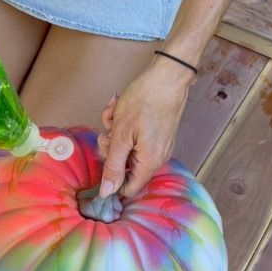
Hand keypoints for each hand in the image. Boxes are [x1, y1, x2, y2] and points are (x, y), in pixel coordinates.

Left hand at [98, 57, 195, 198]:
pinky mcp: (156, 134)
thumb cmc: (145, 102)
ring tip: (115, 112)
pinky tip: (121, 108)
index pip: (127, 189)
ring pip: (127, 148)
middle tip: (109, 129)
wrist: (167, 76)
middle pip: (124, 166)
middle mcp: (156, 158)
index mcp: (149, 163)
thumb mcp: (121, 135)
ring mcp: (157, 146)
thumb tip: (106, 193)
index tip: (103, 158)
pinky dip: (124, 125)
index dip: (111, 178)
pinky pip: (134, 137)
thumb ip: (113, 166)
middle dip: (111, 146)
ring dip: (115, 131)